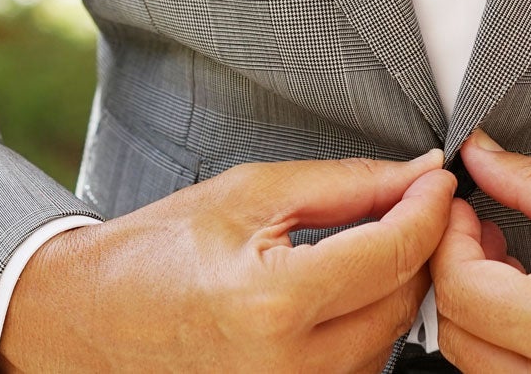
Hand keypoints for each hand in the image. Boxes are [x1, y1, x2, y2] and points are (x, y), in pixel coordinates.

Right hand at [0, 148, 455, 373]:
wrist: (91, 318)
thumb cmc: (157, 253)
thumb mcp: (252, 193)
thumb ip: (347, 186)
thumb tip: (415, 176)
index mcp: (273, 303)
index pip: (392, 254)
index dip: (429, 208)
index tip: (439, 180)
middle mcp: (288, 368)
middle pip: (402, 301)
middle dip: (417, 246)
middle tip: (410, 202)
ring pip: (390, 338)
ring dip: (392, 287)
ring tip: (368, 244)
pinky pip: (360, 366)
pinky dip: (365, 324)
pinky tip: (344, 290)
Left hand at [431, 131, 530, 372]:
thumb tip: (481, 157)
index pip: (461, 287)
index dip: (447, 237)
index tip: (462, 205)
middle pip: (455, 331)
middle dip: (455, 270)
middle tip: (481, 226)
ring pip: (476, 362)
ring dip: (476, 307)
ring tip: (508, 260)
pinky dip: (502, 341)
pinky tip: (530, 301)